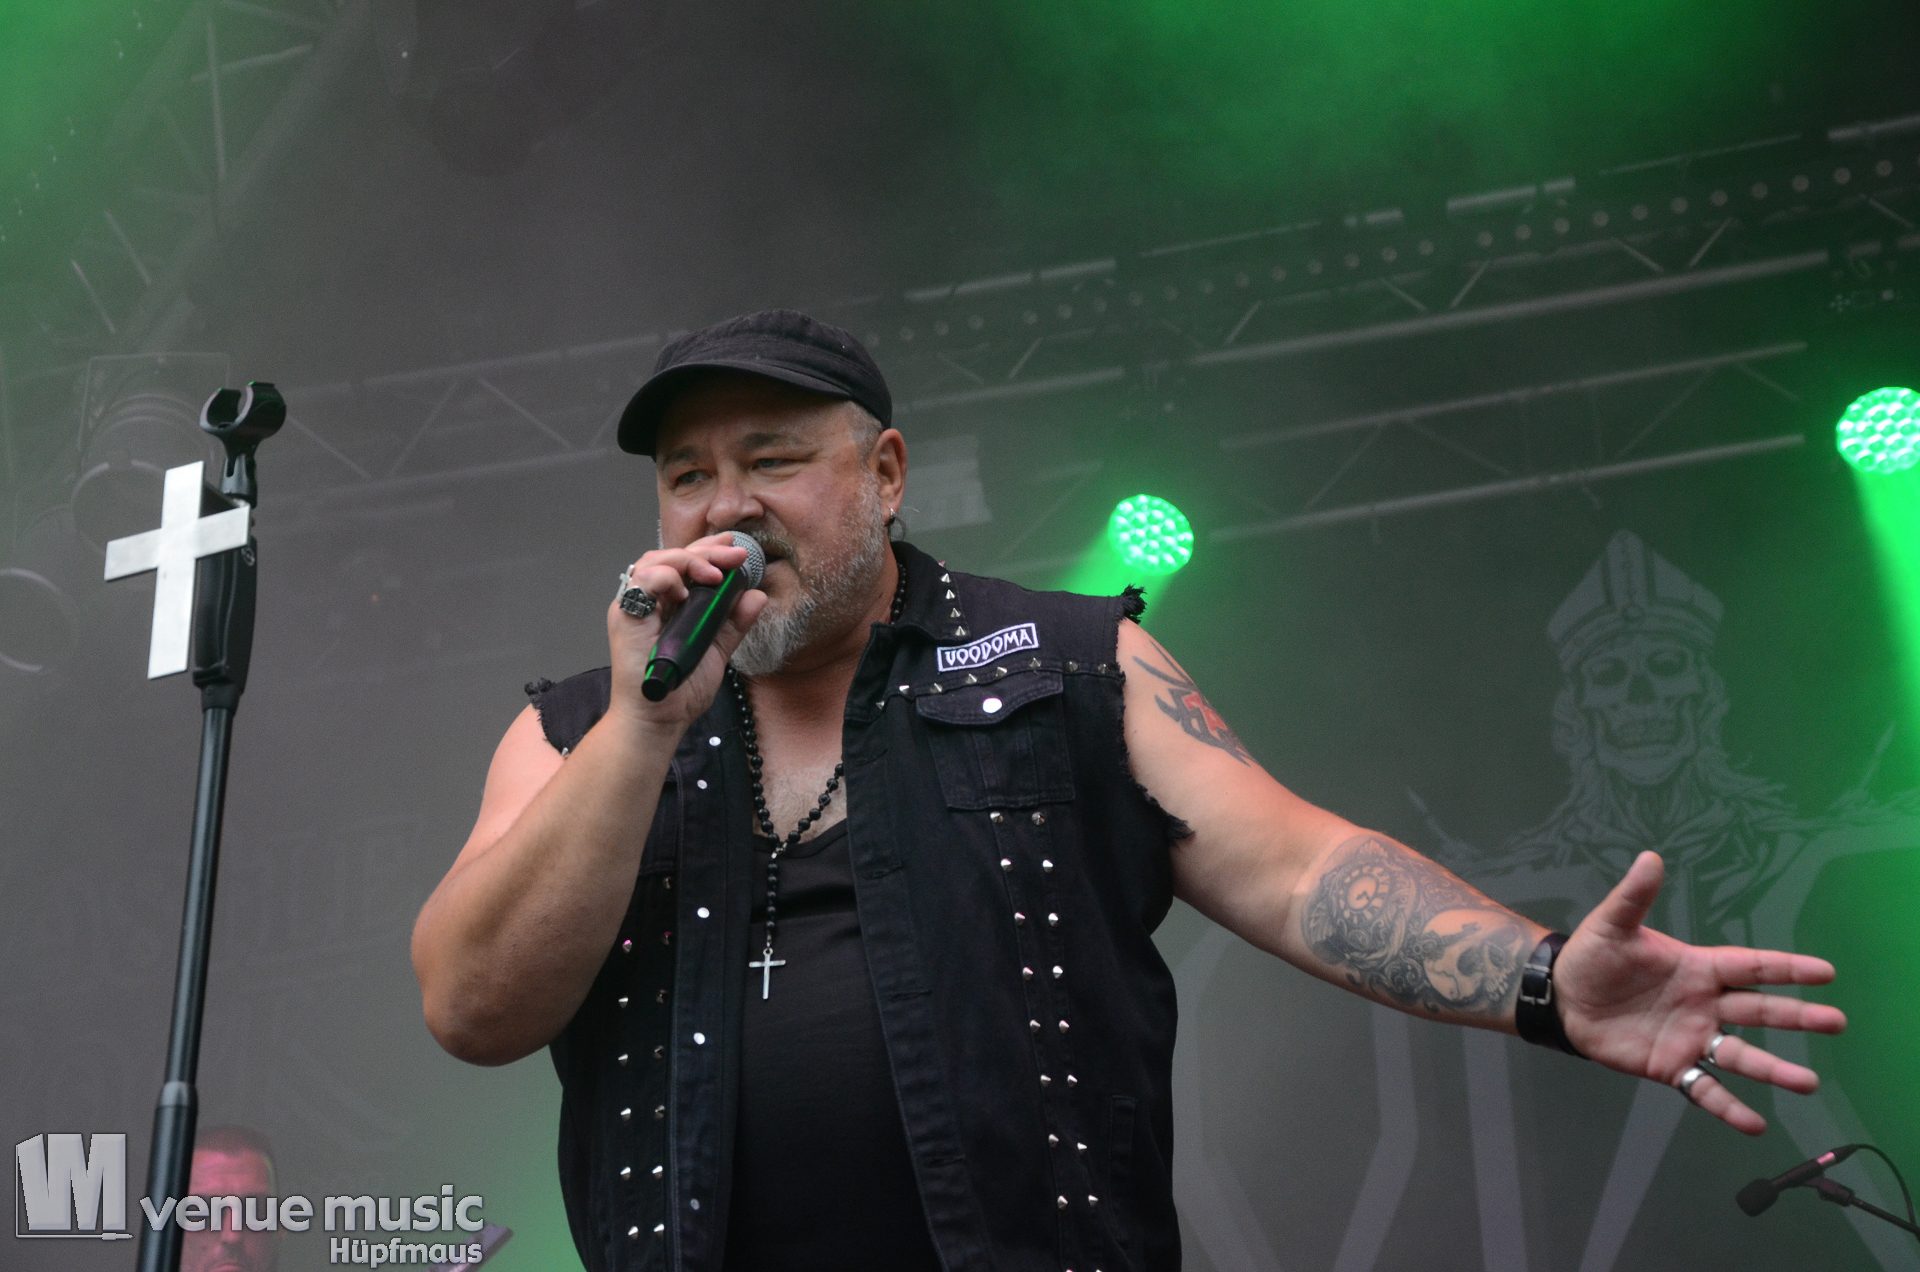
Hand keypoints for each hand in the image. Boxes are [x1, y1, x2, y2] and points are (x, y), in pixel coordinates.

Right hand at [605, 533, 767, 729]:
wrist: (659, 721)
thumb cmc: (680, 691)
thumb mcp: (717, 650)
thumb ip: (734, 623)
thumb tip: (756, 595)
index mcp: (667, 604)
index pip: (684, 564)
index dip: (708, 551)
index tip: (735, 549)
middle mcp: (648, 601)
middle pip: (670, 556)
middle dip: (706, 551)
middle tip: (735, 555)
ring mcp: (635, 607)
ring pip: (655, 561)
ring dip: (689, 561)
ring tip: (715, 575)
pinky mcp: (626, 617)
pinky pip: (643, 581)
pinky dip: (666, 579)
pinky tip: (685, 593)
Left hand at [1553, 851, 1846, 1134]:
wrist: (1563, 998)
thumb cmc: (1592, 957)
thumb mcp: (1612, 924)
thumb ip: (1634, 896)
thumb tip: (1650, 857)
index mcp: (1698, 968)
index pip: (1751, 966)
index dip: (1786, 969)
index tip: (1826, 972)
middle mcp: (1704, 1004)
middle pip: (1759, 1011)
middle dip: (1797, 1016)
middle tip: (1836, 1022)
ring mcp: (1691, 1037)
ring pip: (1741, 1056)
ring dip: (1774, 1070)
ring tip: (1808, 1083)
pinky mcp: (1671, 1066)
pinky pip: (1705, 1088)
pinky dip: (1729, 1108)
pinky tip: (1754, 1124)